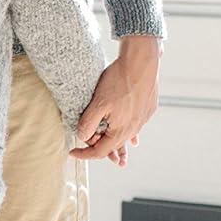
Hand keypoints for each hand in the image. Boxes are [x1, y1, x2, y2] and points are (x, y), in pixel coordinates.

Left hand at [73, 35, 160, 164]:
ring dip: (116, 143)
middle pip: (114, 146)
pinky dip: (127, 132)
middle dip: (100, 150)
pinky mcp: (147, 109)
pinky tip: (131, 137)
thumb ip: (88, 123)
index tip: (72, 152)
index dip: (84, 154)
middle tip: (87, 149)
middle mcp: (133, 128)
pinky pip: (135, 126)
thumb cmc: (119, 81)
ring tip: (116, 157)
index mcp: (120, 131)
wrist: (141, 63)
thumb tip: (83, 138)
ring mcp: (142, 119)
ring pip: (125, 136)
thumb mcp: (98, 103)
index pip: (100, 152)